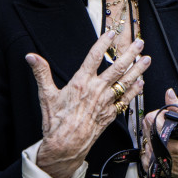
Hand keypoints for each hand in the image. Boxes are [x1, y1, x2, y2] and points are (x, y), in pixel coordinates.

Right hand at [28, 31, 149, 177]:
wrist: (66, 144)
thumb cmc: (56, 121)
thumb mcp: (46, 95)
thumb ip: (41, 73)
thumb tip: (31, 57)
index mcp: (81, 82)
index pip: (94, 57)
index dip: (103, 43)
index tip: (111, 33)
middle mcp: (97, 89)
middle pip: (117, 68)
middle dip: (130, 54)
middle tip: (140, 43)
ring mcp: (106, 101)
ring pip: (125, 82)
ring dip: (138, 70)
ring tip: (147, 60)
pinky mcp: (110, 113)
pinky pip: (126, 100)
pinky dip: (134, 91)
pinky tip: (141, 83)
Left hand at [144, 88, 177, 177]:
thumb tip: (169, 93)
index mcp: (169, 135)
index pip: (150, 117)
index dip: (158, 114)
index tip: (166, 117)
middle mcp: (160, 147)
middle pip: (145, 126)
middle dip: (154, 123)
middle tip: (166, 126)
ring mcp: (154, 157)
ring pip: (144, 137)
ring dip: (152, 135)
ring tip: (165, 137)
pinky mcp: (151, 165)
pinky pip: (143, 150)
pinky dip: (151, 147)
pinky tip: (162, 147)